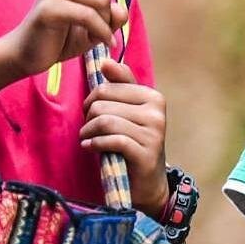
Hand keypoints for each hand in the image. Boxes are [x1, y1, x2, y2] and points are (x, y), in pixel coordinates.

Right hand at [0, 0, 128, 79]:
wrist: (26, 56)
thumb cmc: (61, 38)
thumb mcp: (96, 27)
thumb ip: (110, 16)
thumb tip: (118, 8)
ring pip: (103, 1)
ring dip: (106, 27)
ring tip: (91, 37)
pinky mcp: (50, 7)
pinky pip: (92, 18)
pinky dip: (101, 35)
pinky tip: (97, 45)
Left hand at [81, 56, 168, 209]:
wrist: (148, 183)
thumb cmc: (132, 143)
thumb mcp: (128, 113)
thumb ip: (119, 86)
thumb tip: (105, 60)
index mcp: (153, 97)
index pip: (108, 87)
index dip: (91, 100)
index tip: (90, 113)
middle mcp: (157, 112)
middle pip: (103, 104)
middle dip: (89, 118)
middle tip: (89, 130)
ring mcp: (154, 133)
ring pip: (105, 121)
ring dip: (89, 132)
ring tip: (88, 139)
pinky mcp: (146, 153)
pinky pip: (112, 140)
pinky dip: (96, 144)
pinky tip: (91, 148)